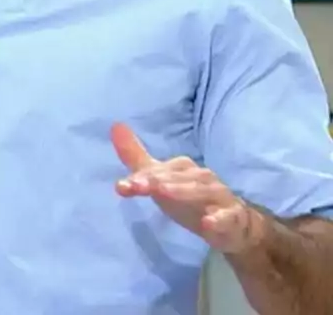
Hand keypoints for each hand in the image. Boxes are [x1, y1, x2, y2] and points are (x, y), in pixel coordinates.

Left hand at [112, 122, 264, 253]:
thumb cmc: (189, 198)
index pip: (160, 169)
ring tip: (164, 193)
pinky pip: (227, 216)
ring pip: (202, 190)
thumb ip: (136, 157)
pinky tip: (207, 223)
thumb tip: (115, 125)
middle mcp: (201, 177)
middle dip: (158, 181)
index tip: (123, 186)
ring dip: (184, 192)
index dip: (142, 176)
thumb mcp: (160, 179)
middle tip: (138, 186)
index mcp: (183, 168)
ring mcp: (219, 195)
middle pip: (179, 178)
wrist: (233, 223)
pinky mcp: (233, 216)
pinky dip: (218, 218)